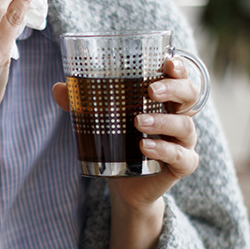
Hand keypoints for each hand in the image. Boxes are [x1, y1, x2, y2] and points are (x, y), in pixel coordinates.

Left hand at [52, 57, 200, 214]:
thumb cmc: (120, 143)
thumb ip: (82, 104)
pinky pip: (182, 157)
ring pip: (185, 126)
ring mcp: (183, 142)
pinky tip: (146, 148)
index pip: (180, 78)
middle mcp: (180, 117)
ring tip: (138, 122)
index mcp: (165, 100)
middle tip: (151, 90)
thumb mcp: (101, 121)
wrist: (125, 185)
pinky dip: (165, 150)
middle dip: (174, 89)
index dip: (178, 68)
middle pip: (190, 96)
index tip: (167, 62)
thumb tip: (59, 87)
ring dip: (163, 121)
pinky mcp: (182, 165)